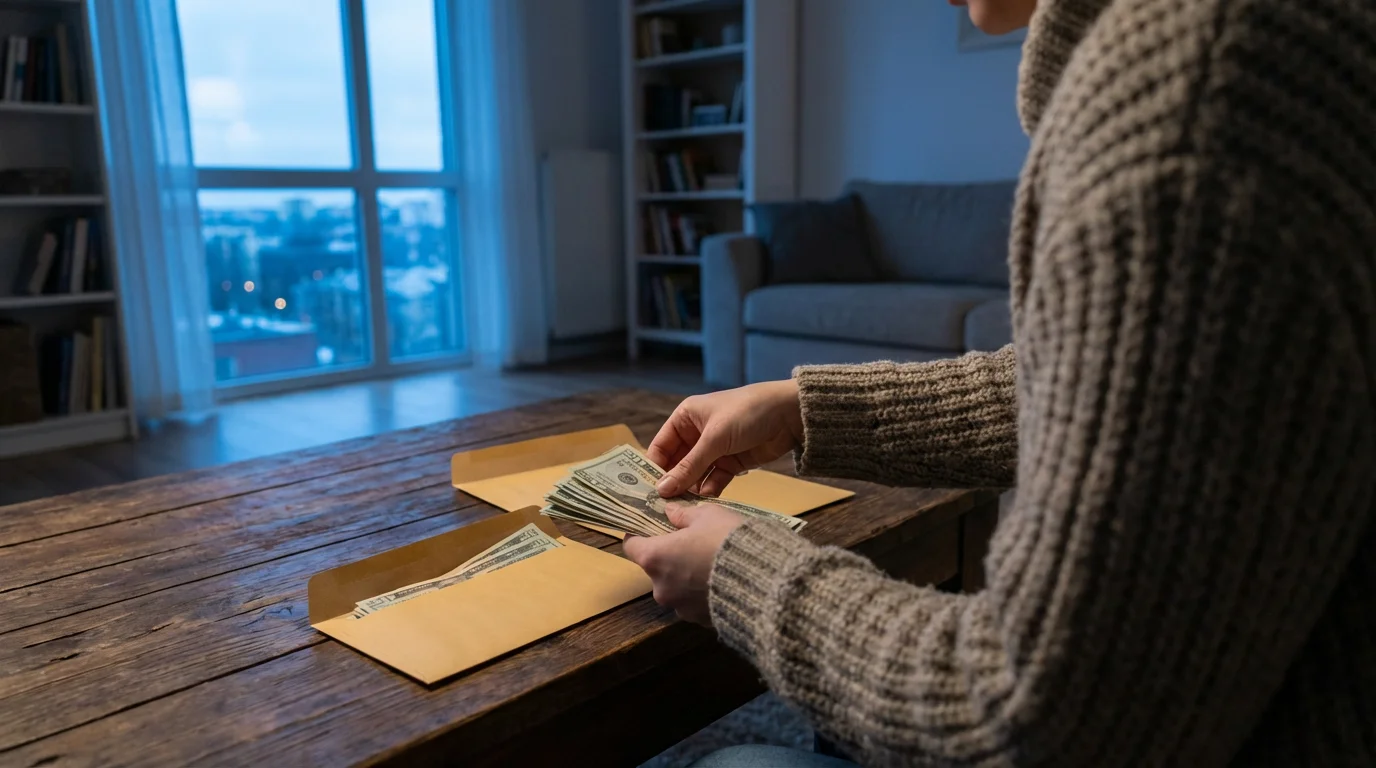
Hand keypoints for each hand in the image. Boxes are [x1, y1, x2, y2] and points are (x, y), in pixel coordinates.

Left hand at [622, 502, 744, 625]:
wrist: (763, 581)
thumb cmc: (728, 541)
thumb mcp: (708, 515)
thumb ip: (684, 515)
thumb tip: (671, 512)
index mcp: (655, 558)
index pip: (631, 546)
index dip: (639, 534)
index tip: (652, 526)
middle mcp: (661, 588)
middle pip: (656, 568)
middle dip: (671, 556)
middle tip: (693, 542)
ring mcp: (680, 608)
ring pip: (677, 587)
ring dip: (688, 576)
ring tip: (714, 564)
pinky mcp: (700, 621)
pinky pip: (696, 602)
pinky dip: (703, 592)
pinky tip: (724, 581)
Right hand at [648, 380, 802, 497]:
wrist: (790, 415)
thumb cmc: (747, 414)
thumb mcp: (715, 439)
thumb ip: (689, 466)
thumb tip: (661, 490)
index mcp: (686, 418)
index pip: (661, 447)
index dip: (654, 468)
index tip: (648, 492)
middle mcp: (696, 434)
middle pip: (676, 464)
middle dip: (673, 483)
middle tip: (664, 507)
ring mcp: (714, 450)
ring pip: (695, 475)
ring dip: (691, 490)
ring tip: (684, 508)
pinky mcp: (731, 463)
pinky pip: (713, 480)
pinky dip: (710, 490)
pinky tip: (706, 500)